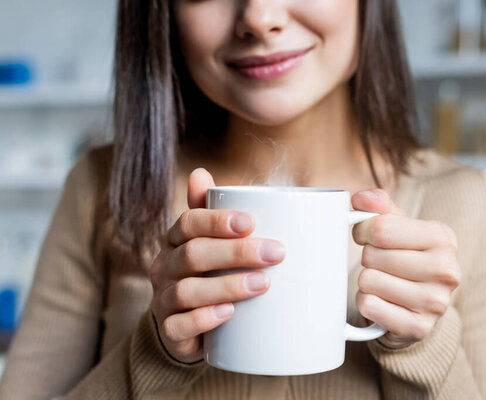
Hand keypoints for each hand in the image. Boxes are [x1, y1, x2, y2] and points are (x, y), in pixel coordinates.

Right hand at [149, 168, 285, 362]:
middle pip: (193, 254)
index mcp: (175, 241)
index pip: (188, 223)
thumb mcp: (212, 242)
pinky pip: (178, 326)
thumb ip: (212, 211)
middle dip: (236, 252)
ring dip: (227, 285)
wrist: (188, 326)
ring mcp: (163, 300)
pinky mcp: (170, 331)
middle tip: (276, 253)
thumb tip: (200, 171)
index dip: (217, 221)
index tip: (252, 222)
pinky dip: (204, 319)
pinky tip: (229, 314)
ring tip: (263, 283)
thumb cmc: (208, 274)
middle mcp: (164, 267)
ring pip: (186, 291)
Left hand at [351, 189, 459, 348]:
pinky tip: (381, 301)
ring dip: (366, 282)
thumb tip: (360, 199)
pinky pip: (369, 306)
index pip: (381, 228)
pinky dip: (366, 303)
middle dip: (367, 258)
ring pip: (369, 281)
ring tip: (383, 283)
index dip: (363, 231)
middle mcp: (446, 270)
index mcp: (443, 238)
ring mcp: (436, 302)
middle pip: (373, 255)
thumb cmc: (405, 258)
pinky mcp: (418, 328)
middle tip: (380, 264)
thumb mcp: (398, 226)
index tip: (367, 237)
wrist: (418, 307)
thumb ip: (379, 206)